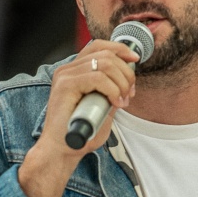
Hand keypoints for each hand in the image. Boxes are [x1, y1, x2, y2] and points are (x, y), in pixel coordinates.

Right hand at [17, 40, 138, 196]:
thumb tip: (128, 78)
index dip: (120, 49)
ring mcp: (65, 76)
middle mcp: (68, 69)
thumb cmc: (81, 132)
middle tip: (129, 93)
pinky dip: (113, 90)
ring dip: (121, 82)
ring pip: (105, 64)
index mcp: (75, 70)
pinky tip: (115, 103)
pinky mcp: (65, 85)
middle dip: (126, 72)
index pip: (99, 46)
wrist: (63, 150)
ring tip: (122, 100)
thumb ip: (111, 90)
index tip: (135, 60)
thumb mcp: (102, 106)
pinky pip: (98, 78)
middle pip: (106, 54)